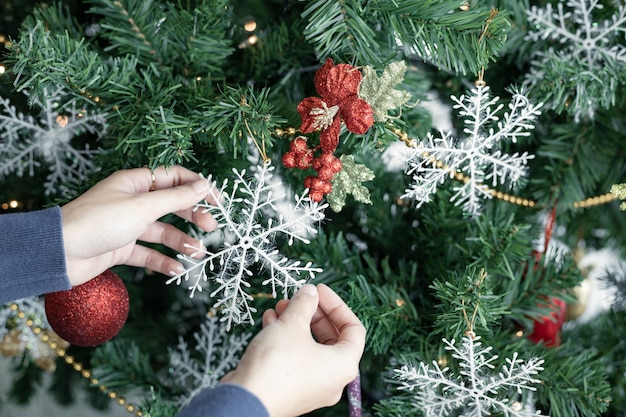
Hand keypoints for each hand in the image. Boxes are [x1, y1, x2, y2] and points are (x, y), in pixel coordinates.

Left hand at [61, 166, 218, 285]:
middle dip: (193, 216)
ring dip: (181, 242)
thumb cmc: (98, 221)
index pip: (174, 178)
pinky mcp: (121, 248)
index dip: (197, 187)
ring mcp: (127, 226)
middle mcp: (133, 202)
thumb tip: (203, 185)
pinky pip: (149, 254)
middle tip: (212, 227)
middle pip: (172, 205)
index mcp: (136, 183)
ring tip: (198, 253)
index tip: (217, 200)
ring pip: (162, 232)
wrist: (60, 252)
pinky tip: (176, 269)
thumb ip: (177, 198)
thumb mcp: (143, 206)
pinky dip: (163, 261)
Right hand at [221, 283, 365, 416]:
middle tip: (299, 297)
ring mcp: (312, 386)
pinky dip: (286, 338)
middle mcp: (332, 379)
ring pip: (310, 346)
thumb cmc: (276, 366)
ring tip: (281, 306)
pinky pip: (296, 358)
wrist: (245, 400)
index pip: (353, 328)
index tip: (319, 290)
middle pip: (331, 337)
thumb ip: (305, 304)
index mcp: (343, 365)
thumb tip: (310, 292)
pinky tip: (270, 321)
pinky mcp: (292, 389)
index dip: (336, 305)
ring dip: (297, 323)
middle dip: (313, 313)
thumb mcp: (293, 324)